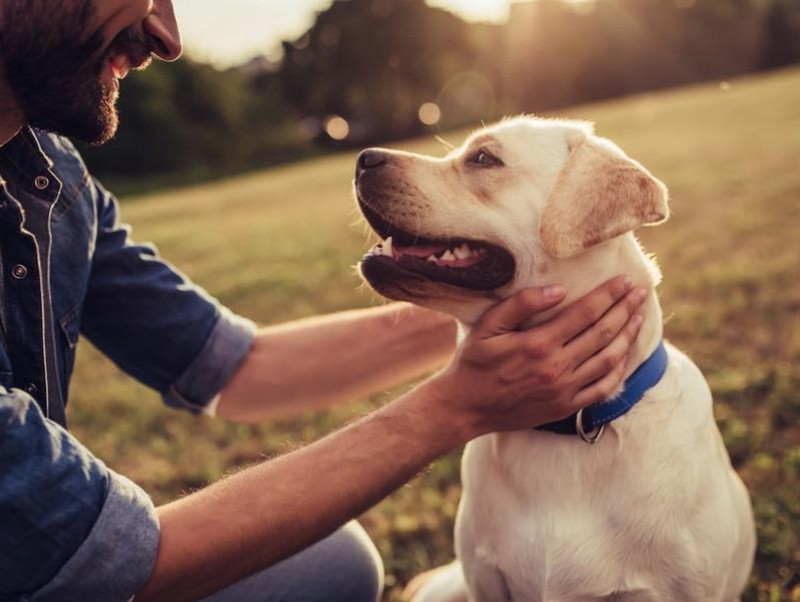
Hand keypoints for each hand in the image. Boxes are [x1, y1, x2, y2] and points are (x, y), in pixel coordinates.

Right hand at [430, 276, 646, 439]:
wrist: (466, 407)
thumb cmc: (474, 362)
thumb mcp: (488, 326)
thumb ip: (521, 304)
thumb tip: (559, 289)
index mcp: (538, 344)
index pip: (585, 313)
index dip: (609, 295)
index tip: (625, 281)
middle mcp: (556, 367)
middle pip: (603, 333)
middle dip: (625, 310)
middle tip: (641, 292)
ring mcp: (564, 390)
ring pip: (608, 359)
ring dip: (628, 336)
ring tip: (639, 317)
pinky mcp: (566, 407)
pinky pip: (602, 388)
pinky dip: (619, 370)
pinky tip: (625, 354)